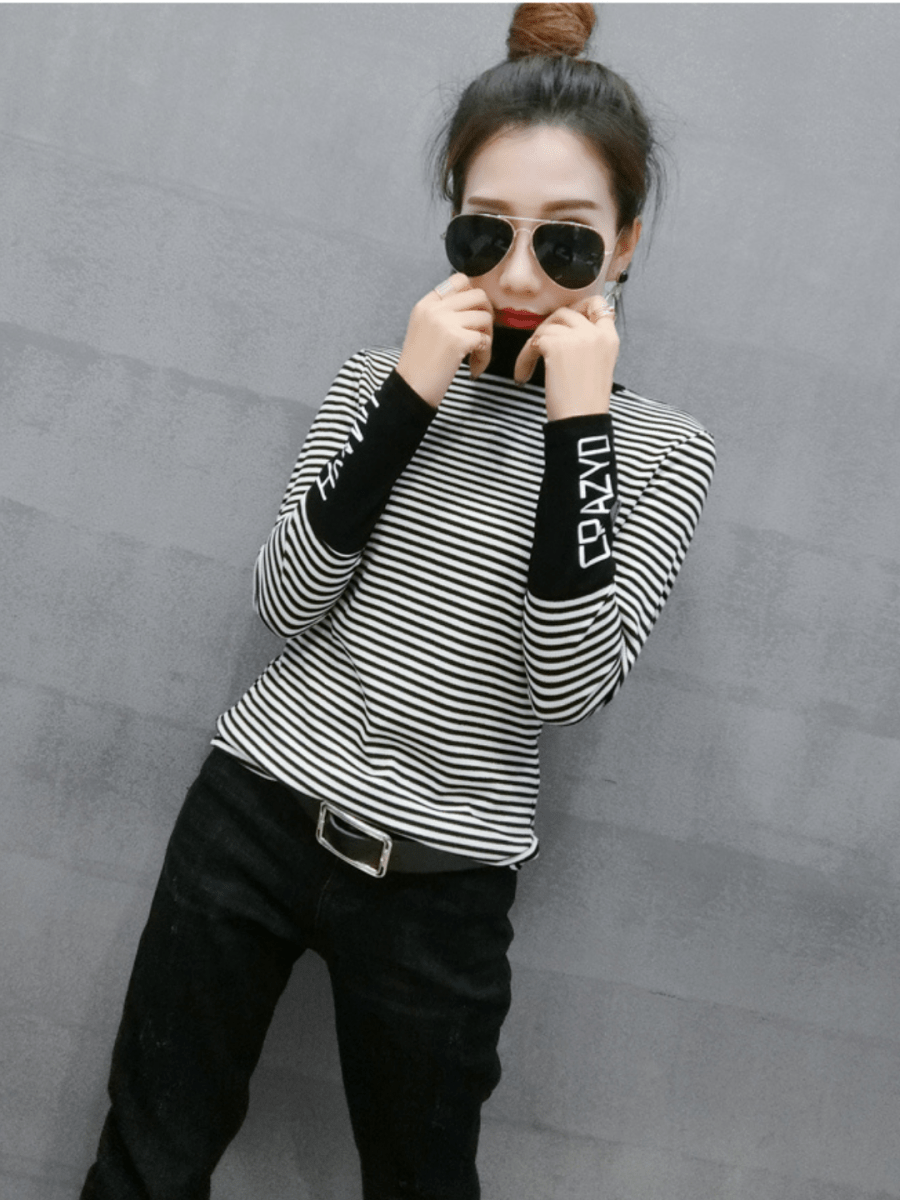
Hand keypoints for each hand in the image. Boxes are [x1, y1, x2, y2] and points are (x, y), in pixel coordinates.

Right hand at [395, 274, 493, 407]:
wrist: (411, 388)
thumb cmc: (419, 364)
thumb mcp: (423, 328)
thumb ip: (443, 313)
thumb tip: (474, 306)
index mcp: (426, 304)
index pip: (459, 280)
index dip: (473, 295)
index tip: (473, 313)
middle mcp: (435, 309)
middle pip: (478, 295)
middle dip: (487, 314)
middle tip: (482, 333)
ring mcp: (446, 323)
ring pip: (485, 318)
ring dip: (487, 338)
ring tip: (477, 354)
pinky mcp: (457, 340)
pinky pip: (485, 340)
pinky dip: (484, 355)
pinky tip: (474, 366)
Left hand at [514, 295, 618, 420]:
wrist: (582, 420)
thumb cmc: (587, 403)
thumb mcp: (599, 366)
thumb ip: (589, 344)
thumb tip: (565, 332)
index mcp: (610, 338)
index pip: (598, 305)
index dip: (580, 308)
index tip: (566, 322)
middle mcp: (596, 333)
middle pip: (566, 312)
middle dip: (549, 326)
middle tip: (540, 345)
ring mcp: (576, 337)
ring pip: (547, 326)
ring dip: (534, 344)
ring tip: (529, 366)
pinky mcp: (556, 345)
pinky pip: (533, 342)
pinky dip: (524, 358)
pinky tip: (523, 375)